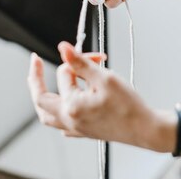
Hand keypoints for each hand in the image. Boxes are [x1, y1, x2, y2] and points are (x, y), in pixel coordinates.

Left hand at [27, 42, 171, 150]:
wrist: (145, 129)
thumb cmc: (128, 106)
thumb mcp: (104, 78)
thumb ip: (80, 62)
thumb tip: (62, 47)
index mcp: (71, 106)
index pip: (63, 74)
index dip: (76, 60)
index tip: (89, 55)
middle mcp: (69, 120)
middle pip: (41, 100)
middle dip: (36, 79)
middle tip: (35, 63)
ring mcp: (75, 129)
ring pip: (47, 115)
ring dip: (43, 98)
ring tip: (40, 84)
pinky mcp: (84, 132)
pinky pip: (61, 125)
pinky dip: (57, 113)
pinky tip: (63, 106)